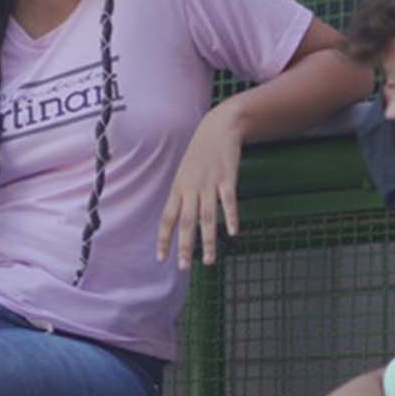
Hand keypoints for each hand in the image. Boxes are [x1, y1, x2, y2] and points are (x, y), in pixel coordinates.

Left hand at [157, 102, 244, 270]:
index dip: (163, 239)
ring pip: (208, 216)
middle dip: (184, 246)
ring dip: (208, 240)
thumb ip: (182, 197)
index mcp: (178, 188)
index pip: (167, 218)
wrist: (218, 128)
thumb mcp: (184, 174)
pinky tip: (233, 233)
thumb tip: (178, 221)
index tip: (161, 259)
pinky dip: (231, 217)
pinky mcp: (227, 178)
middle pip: (186, 222)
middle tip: (183, 268)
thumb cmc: (200, 154)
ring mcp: (209, 183)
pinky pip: (229, 201)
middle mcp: (191, 188)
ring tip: (210, 261)